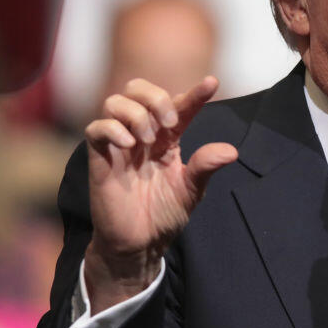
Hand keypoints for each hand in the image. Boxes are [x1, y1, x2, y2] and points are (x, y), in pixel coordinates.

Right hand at [83, 76, 237, 312]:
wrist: (139, 243)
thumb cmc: (164, 214)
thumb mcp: (191, 190)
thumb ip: (206, 167)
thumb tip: (231, 151)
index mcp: (168, 140)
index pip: (180, 106)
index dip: (195, 94)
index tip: (212, 83)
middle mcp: (143, 135)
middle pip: (138, 89)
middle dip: (156, 96)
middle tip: (171, 121)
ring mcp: (119, 145)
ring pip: (115, 102)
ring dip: (135, 113)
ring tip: (147, 140)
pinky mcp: (100, 159)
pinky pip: (96, 128)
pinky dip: (112, 128)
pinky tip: (130, 144)